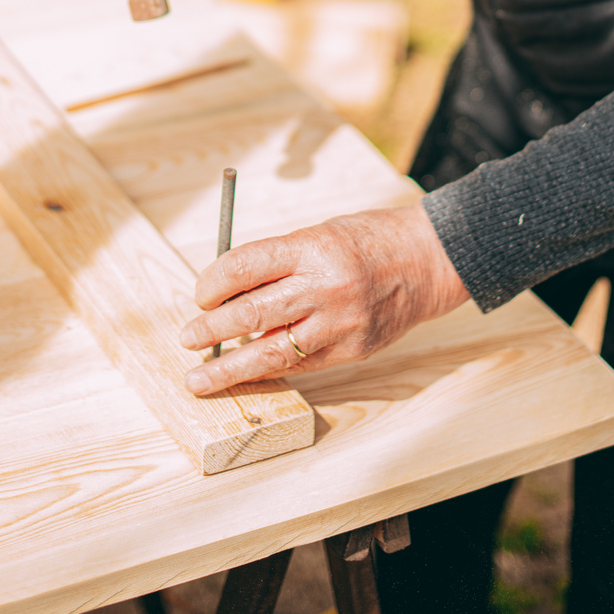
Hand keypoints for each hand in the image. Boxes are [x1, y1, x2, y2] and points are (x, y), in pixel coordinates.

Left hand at [179, 204, 469, 393]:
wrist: (427, 260)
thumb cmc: (366, 241)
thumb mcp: (318, 235)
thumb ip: (278, 263)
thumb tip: (226, 295)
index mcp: (312, 246)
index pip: (245, 266)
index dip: (213, 283)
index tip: (199, 295)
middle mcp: (324, 285)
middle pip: (251, 313)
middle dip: (211, 330)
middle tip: (187, 338)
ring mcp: (340, 322)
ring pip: (271, 353)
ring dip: (229, 368)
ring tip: (199, 378)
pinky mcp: (353, 350)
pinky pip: (301, 366)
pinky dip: (269, 371)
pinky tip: (246, 375)